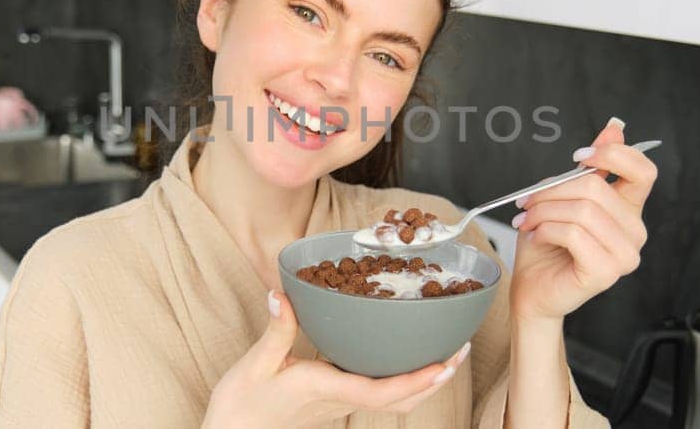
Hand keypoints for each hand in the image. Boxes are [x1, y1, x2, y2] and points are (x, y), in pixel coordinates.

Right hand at [202, 290, 469, 427]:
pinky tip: (407, 362)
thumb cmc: (239, 407)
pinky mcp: (333, 405)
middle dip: (434, 378)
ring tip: (446, 357)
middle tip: (460, 351)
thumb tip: (282, 293)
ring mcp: (338, 406)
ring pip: (392, 403)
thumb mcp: (254, 364)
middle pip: (399, 400)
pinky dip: (402, 383)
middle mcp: (338, 401)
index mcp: (324, 389)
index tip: (443, 363)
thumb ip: (276, 329)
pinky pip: (378, 398)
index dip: (415, 380)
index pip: (379, 392)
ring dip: (424, 383)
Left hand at [508, 119, 658, 322]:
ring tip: (529, 221)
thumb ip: (589, 167)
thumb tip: (614, 128)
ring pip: (583, 211)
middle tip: (528, 201)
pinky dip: (546, 230)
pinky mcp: (606, 272)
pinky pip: (574, 234)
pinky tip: (538, 237)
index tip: (580, 157)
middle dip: (553, 190)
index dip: (612, 155)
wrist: (532, 289)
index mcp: (627, 210)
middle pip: (598, 188)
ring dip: (545, 211)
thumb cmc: (546, 246)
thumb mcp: (563, 196)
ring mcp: (624, 255)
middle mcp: (634, 233)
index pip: (643, 171)